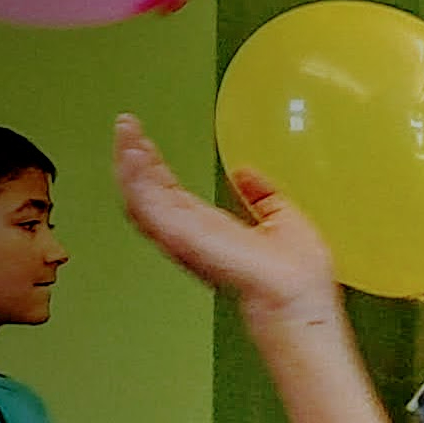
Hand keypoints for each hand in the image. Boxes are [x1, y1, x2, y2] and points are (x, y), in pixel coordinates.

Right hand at [109, 116, 334, 316]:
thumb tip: (246, 174)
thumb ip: (263, 196)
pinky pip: (148, 205)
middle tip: (125, 126)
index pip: (170, 193)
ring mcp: (182, 236)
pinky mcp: (180, 237)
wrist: (298, 296)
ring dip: (129, 163)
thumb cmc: (296, 275)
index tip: (144, 139)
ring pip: (141, 196)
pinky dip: (137, 179)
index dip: (155, 166)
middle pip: (147, 191)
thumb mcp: (283, 221)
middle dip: (133, 158)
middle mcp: (189, 234)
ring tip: (125, 132)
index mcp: (209, 229)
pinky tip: (133, 155)